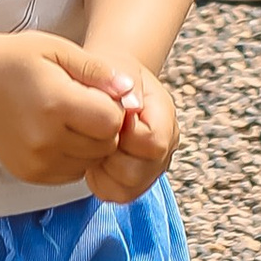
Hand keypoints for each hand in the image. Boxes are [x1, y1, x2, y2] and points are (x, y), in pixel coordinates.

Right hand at [0, 34, 128, 189]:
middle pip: (105, 146)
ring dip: (90, 145)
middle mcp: (45, 139)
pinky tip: (57, 135)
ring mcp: (36, 161)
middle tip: (83, 106)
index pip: (112, 121)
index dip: (112, 107)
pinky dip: (73, 157)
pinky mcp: (30, 173)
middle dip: (103, 128)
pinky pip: (71, 174)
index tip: (97, 94)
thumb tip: (129, 90)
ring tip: (69, 120)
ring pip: (91, 163)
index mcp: (56, 105)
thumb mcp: (59, 49)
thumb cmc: (17, 60)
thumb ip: (97, 70)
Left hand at [80, 57, 177, 203]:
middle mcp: (166, 145)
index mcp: (164, 116)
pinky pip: (116, 194)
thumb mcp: (115, 67)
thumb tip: (130, 106)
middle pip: (141, 172)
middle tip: (95, 136)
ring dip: (105, 170)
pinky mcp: (135, 180)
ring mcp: (152, 166)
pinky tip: (95, 159)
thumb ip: (123, 81)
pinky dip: (101, 180)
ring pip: (129, 189)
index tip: (106, 119)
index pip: (151, 142)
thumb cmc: (110, 76)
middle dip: (111, 156)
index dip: (123, 134)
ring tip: (94, 147)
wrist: (110, 84)